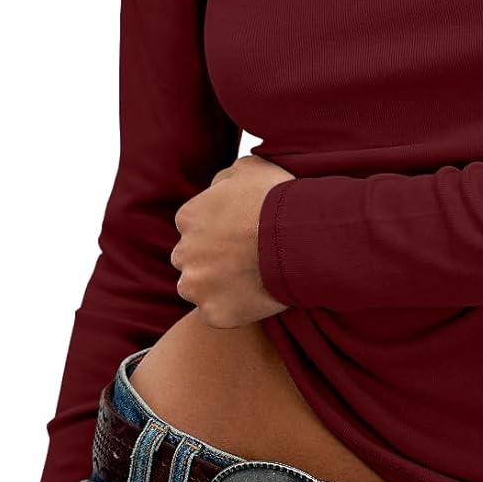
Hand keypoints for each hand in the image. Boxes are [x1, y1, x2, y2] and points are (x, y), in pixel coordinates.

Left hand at [170, 152, 295, 326]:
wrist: (299, 237)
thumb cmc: (278, 198)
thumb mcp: (248, 168)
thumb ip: (224, 180)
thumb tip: (218, 188)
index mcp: (188, 217)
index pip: (194, 228)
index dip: (219, 232)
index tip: (241, 235)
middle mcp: (183, 252)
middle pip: (192, 260)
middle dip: (212, 259)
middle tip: (247, 259)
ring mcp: (197, 286)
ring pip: (199, 289)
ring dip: (218, 286)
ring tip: (252, 281)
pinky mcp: (214, 314)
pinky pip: (219, 314)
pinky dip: (234, 309)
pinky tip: (257, 297)